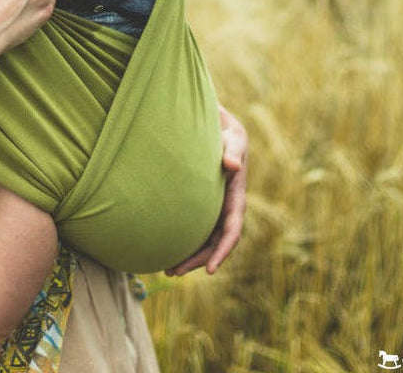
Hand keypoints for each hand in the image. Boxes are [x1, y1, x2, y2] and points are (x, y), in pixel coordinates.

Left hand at [166, 103, 247, 275]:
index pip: (231, 231)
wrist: (217, 130)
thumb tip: (232, 165)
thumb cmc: (224, 133)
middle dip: (198, 260)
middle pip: (214, 243)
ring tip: (167, 270)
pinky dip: (183, 242)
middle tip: (174, 272)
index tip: (211, 270)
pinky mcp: (201, 206)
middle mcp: (226, 208)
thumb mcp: (232, 138)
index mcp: (235, 197)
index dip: (222, 251)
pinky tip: (166, 251)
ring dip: (188, 257)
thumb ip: (232, 151)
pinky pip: (194, 229)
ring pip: (203, 240)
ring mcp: (213, 209)